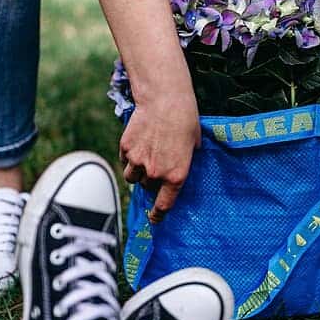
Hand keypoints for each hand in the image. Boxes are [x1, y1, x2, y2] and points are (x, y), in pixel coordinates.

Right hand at [119, 91, 199, 223]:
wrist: (165, 100)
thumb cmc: (185, 121)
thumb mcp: (194, 145)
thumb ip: (186, 161)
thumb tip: (181, 165)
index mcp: (176, 176)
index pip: (164, 205)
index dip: (158, 215)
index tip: (154, 219)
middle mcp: (155, 173)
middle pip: (147, 187)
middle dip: (151, 180)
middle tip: (156, 164)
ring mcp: (138, 161)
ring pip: (132, 177)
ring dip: (137, 171)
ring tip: (146, 155)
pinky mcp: (126, 148)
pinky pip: (124, 160)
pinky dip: (129, 156)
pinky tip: (139, 142)